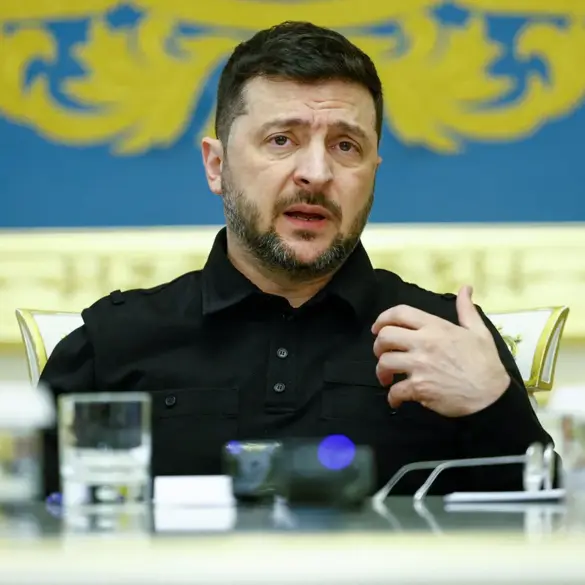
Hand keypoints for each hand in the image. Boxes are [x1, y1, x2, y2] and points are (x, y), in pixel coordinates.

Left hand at [371, 285, 509, 416]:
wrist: (491, 396)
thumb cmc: (485, 363)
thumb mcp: (478, 331)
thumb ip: (466, 309)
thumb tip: (465, 288)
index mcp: (436, 327)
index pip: (400, 313)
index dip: (382, 319)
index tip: (377, 328)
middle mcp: (424, 343)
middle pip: (385, 337)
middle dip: (378, 346)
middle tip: (382, 354)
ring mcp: (420, 366)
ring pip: (384, 363)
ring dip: (381, 371)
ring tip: (387, 378)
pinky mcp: (419, 388)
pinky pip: (395, 391)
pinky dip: (392, 397)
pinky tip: (396, 399)